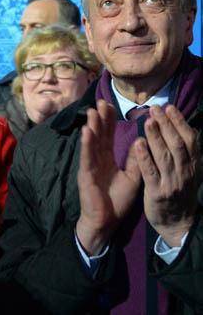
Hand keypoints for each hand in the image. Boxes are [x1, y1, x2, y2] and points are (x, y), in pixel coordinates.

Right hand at [76, 100, 141, 254]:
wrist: (106, 220)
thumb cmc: (116, 200)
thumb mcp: (131, 177)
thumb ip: (134, 159)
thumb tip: (140, 141)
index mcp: (107, 158)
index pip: (108, 135)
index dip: (109, 120)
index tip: (111, 104)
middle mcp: (97, 158)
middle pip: (99, 134)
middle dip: (100, 118)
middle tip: (101, 100)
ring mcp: (89, 165)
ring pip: (91, 142)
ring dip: (92, 126)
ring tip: (93, 111)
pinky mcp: (85, 174)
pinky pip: (86, 156)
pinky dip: (86, 144)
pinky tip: (86, 131)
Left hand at [135, 105, 199, 245]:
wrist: (177, 224)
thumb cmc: (179, 192)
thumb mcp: (188, 171)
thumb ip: (185, 152)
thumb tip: (184, 127)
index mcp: (194, 165)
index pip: (190, 139)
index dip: (179, 122)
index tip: (169, 106)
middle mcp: (186, 172)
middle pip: (178, 144)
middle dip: (167, 124)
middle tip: (155, 108)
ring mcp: (172, 182)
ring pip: (165, 156)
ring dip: (156, 137)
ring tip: (147, 121)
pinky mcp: (158, 193)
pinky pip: (150, 172)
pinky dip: (144, 157)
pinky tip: (137, 144)